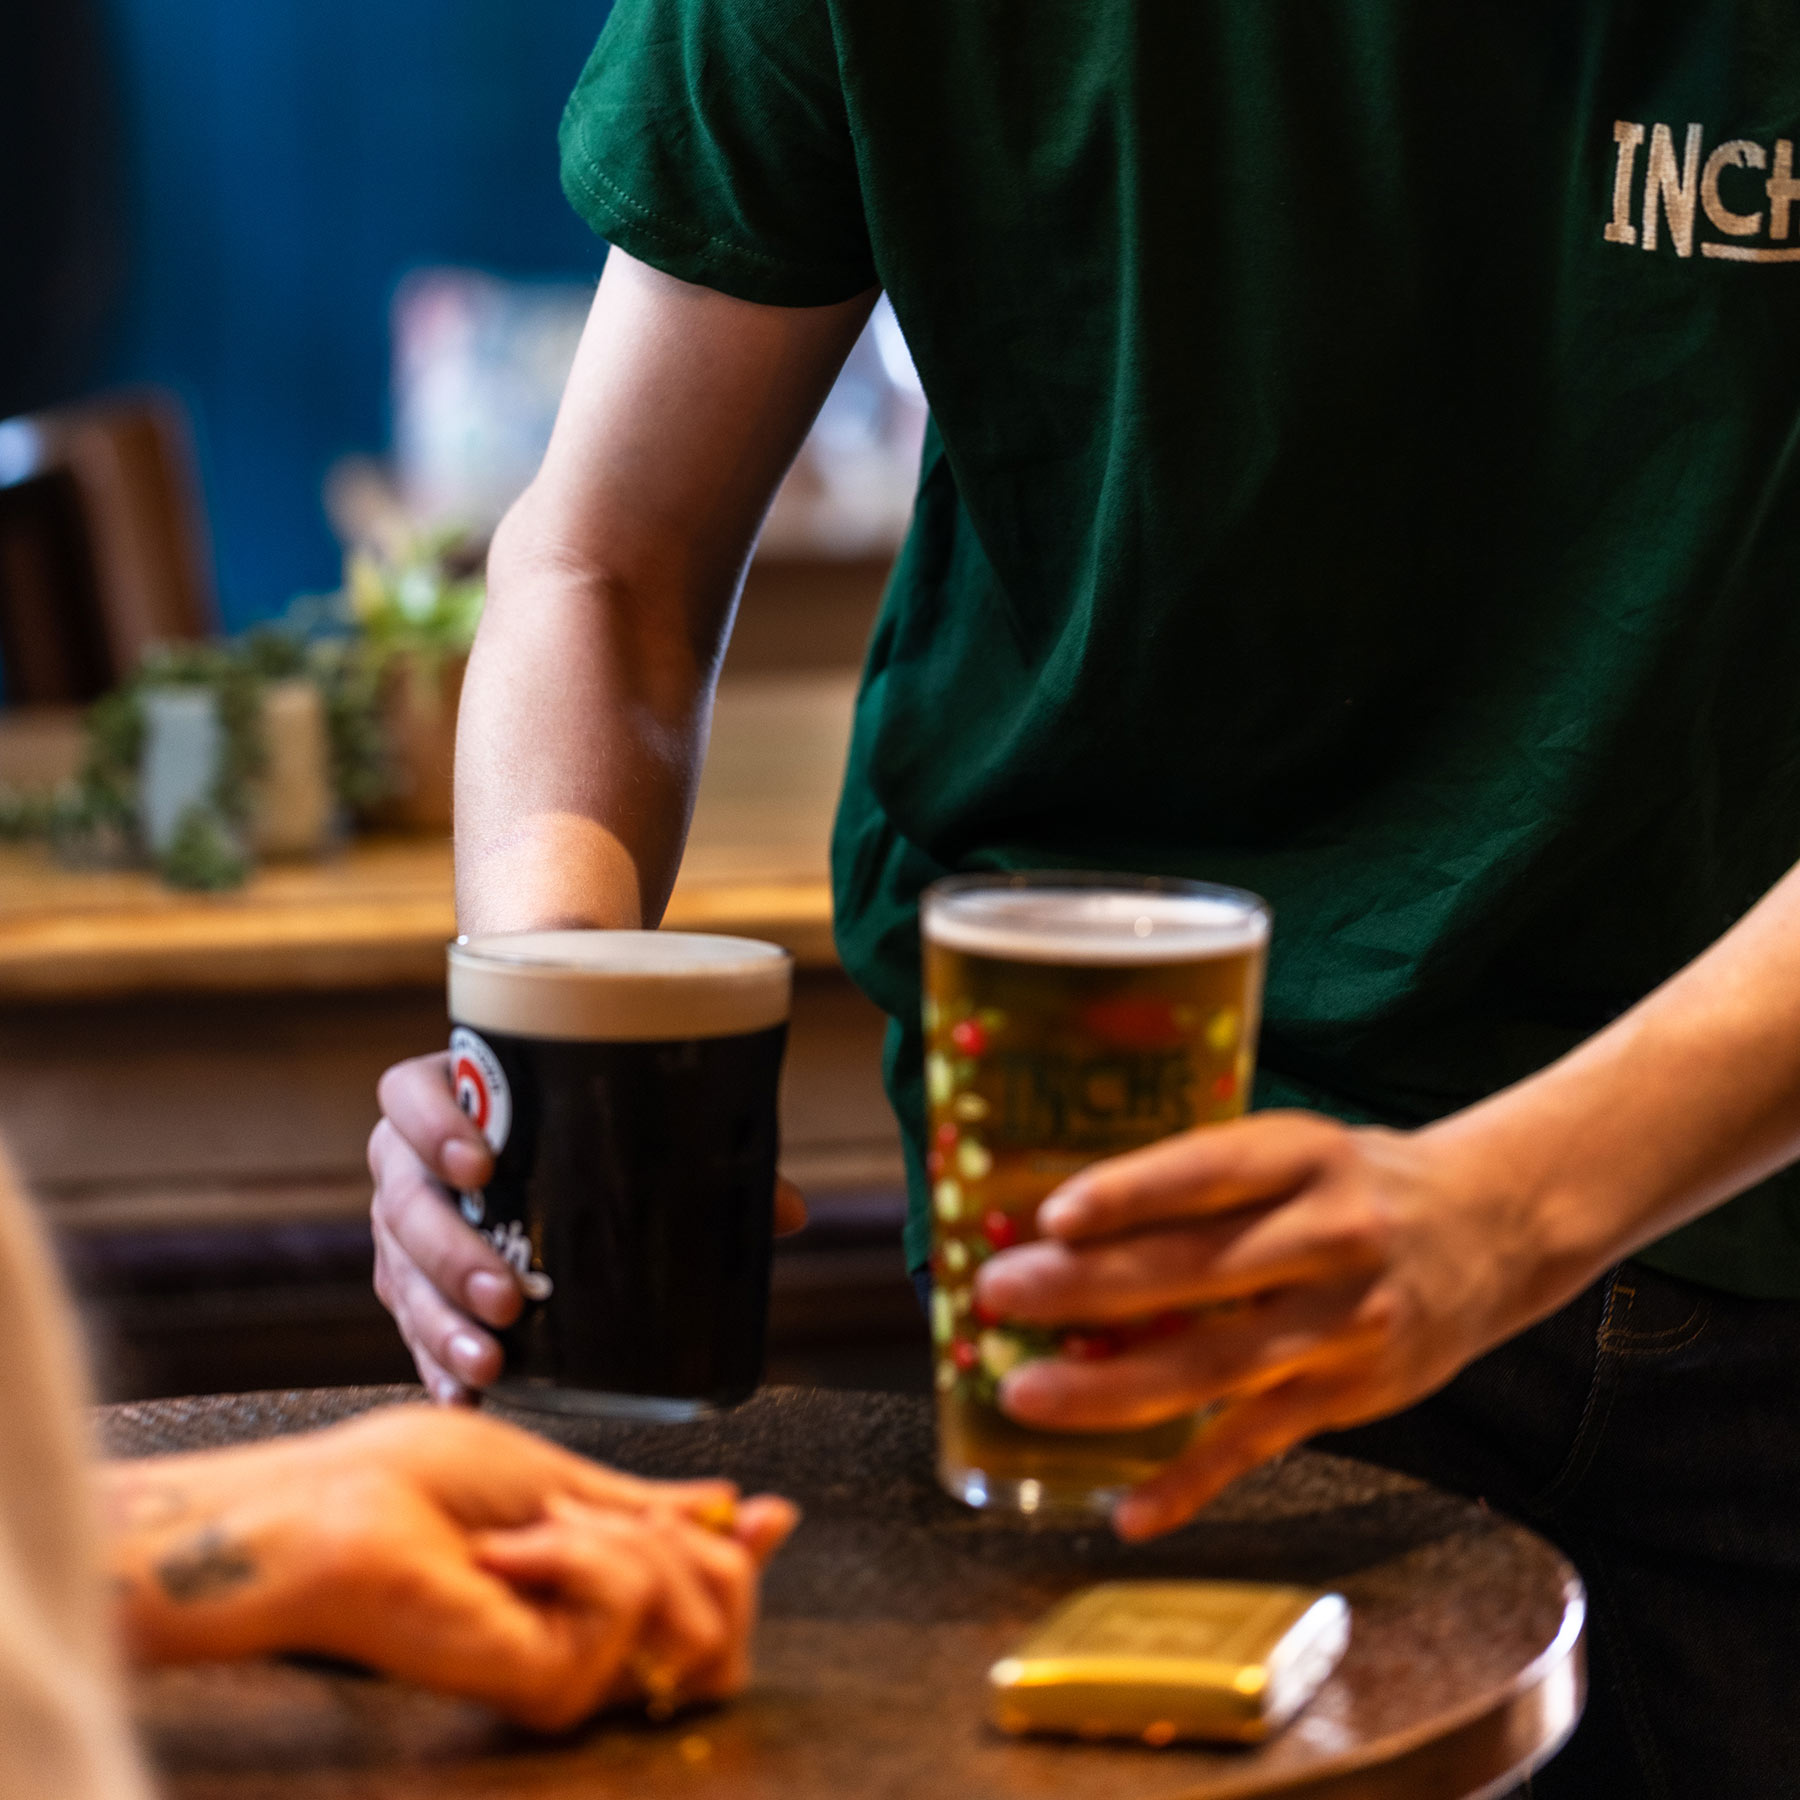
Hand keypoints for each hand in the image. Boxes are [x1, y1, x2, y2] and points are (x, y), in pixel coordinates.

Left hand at [105, 1405, 798, 1731]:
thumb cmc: (421, 1486)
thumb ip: (660, 1510)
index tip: (763, 1513)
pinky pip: (632, 1603)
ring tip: (544, 1530)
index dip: (749, 1557)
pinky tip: (510, 1555)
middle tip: (617, 1517)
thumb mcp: (571, 1480)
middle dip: (704, 1549)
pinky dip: (581, 1552)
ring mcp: (577, 1674)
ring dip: (631, 1540)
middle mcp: (597, 1649)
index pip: (719, 1606)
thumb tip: (756, 1512)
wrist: (337, 1515)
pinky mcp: (552, 1687)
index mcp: (602, 1599)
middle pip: (730, 1633)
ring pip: (697, 1617)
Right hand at [370, 1051, 808, 1399]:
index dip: (432, 1125)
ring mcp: (405, 1224)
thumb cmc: (587, 1129)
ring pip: (398, 1270)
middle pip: (402, 1199)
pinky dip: (432, 1361)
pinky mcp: (410, 1283)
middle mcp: (410, 1160)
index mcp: (451, 1095)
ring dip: (438, 1321)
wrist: (532, 1157)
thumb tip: (788, 1211)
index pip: (409, 1094)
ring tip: (491, 1360)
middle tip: (510, 1297)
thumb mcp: (629, 1132)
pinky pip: (407, 1323)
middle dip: (451, 1254)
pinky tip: (463, 1395)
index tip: (483, 1165)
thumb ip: (700, 1162)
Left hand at [973, 1111, 1555, 1541]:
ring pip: (1214, 1365)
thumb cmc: (1356, 1182)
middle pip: (1195, 1270)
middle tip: (997, 1294)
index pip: (1209, 1172)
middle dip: (1086, 1288)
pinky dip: (1189, 1481)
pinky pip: (1256, 1444)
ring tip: (1025, 1393)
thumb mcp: (1295, 1150)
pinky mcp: (1350, 1395)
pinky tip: (1126, 1510)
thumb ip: (1204, 1183)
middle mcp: (1330, 1237)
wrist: (1493, 1227)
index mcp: (1305, 1156)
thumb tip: (1060, 1222)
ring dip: (1111, 1387)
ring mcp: (1342, 1324)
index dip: (1131, 1193)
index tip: (1054, 1216)